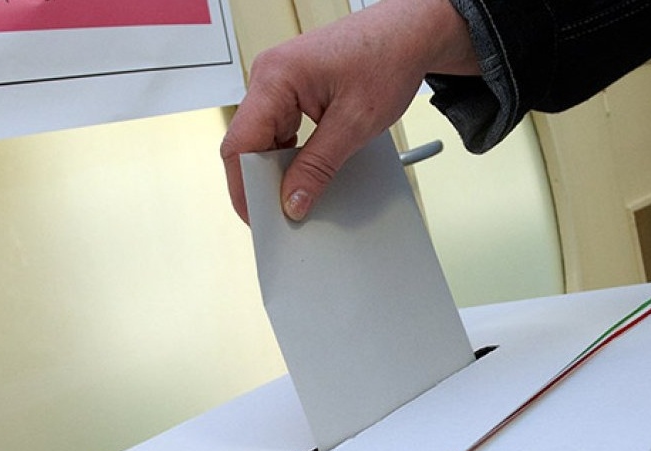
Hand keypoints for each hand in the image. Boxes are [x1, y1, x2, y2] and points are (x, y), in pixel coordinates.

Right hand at [220, 0, 477, 222]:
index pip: (240, 143)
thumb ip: (318, 167)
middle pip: (247, 142)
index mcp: (275, 77)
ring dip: (276, 168)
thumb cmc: (387, 58)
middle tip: (280, 212)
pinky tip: (304, 171)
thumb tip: (293, 201)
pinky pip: (278, 129)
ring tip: (297, 193)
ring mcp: (278, 81)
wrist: (409, 33)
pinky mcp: (291, 89)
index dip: (244, 186)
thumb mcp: (354, 124)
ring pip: (262, 138)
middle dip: (260, 180)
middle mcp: (269, 75)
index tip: (258, 217)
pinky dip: (288, 154)